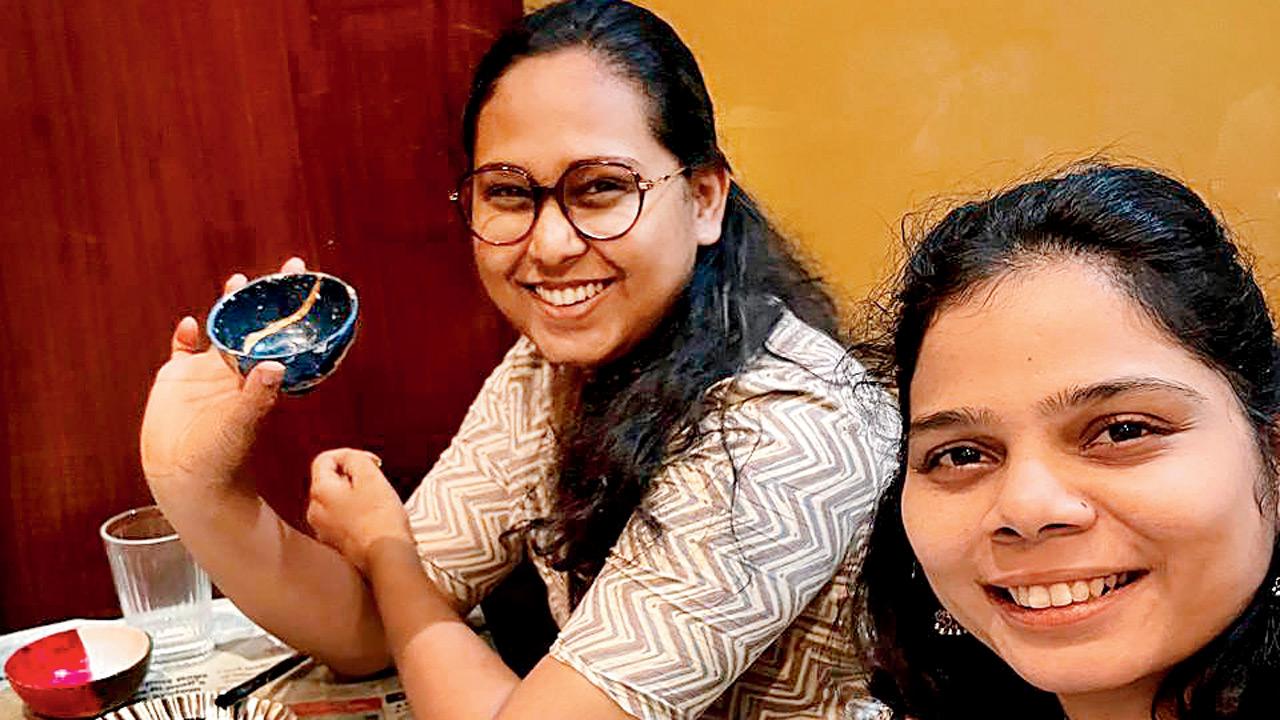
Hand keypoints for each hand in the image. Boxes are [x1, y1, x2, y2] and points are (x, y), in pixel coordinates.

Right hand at [140, 257, 305, 483]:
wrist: (187, 480)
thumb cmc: (223, 459)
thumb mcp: (242, 426)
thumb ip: (256, 397)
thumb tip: (275, 366)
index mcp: (258, 379)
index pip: (283, 340)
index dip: (296, 317)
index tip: (315, 298)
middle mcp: (236, 371)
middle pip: (256, 327)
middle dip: (269, 300)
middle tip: (289, 269)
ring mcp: (206, 373)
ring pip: (221, 331)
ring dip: (229, 308)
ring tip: (239, 283)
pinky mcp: (177, 379)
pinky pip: (181, 349)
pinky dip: (186, 335)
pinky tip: (191, 324)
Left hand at [307, 448, 412, 574]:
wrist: (385, 557)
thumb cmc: (380, 518)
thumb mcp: (371, 477)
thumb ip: (355, 458)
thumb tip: (349, 459)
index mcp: (320, 492)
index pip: (324, 459)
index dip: (349, 454)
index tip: (372, 462)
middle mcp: (314, 511)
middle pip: (330, 480)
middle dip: (353, 477)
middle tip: (376, 483)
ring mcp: (323, 530)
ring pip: (336, 500)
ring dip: (355, 496)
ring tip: (377, 504)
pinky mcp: (335, 543)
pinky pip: (342, 519)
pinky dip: (356, 514)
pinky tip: (373, 520)